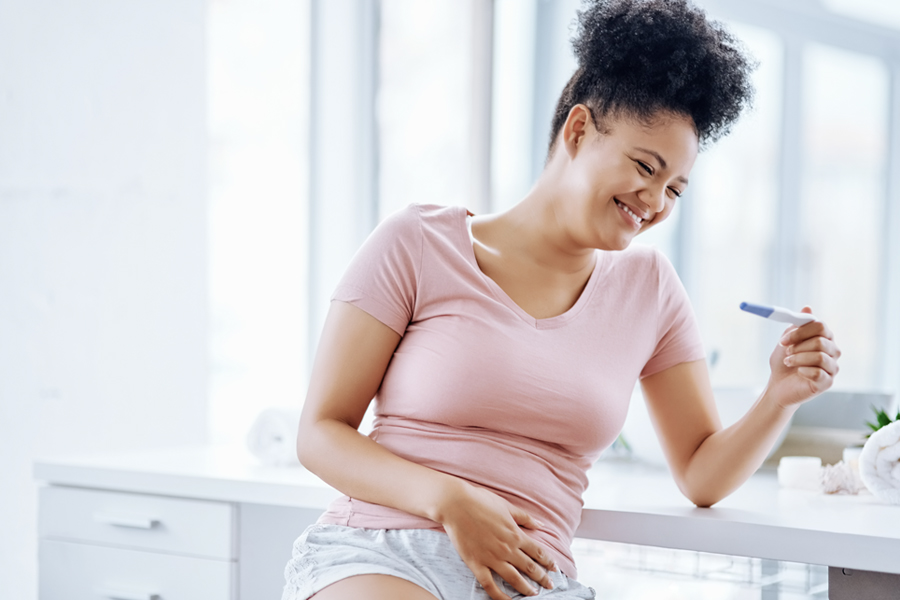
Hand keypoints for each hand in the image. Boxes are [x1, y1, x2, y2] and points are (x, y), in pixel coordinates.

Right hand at [437, 482, 556, 599]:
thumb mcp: (507, 507)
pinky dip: (499, 596)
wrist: (456, 504)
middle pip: (529, 567)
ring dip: (526, 588)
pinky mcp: (476, 564)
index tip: (555, 568)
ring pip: (514, 578)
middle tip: (550, 585)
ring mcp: (492, 558)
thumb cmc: (481, 501)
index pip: (538, 552)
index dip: (548, 562)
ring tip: (534, 594)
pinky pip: (490, 584)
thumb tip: (541, 526)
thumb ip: (525, 518)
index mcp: (515, 534)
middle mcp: (507, 549)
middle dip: (542, 578)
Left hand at [767, 306, 840, 407]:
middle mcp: (832, 351)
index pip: (820, 326)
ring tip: (788, 362)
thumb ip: (796, 325)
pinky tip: (798, 372)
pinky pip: (818, 373)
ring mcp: (832, 367)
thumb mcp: (787, 341)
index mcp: (824, 338)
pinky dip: (803, 371)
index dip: (800, 332)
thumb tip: (807, 306)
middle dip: (798, 346)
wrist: (778, 386)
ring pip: (819, 357)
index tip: (783, 340)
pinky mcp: (828, 382)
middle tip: (786, 352)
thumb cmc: (784, 362)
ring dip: (798, 359)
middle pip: (821, 341)